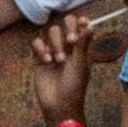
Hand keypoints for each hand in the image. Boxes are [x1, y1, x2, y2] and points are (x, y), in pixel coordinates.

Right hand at [27, 6, 117, 126]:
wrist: (59, 105)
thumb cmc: (75, 87)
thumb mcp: (80, 65)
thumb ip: (82, 44)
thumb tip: (90, 25)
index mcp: (82, 48)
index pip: (81, 26)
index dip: (81, 21)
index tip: (82, 22)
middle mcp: (68, 47)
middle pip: (65, 24)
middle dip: (68, 28)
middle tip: (71, 41)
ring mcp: (53, 51)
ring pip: (51, 32)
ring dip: (56, 43)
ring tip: (59, 61)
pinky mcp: (40, 58)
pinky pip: (37, 43)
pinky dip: (42, 49)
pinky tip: (47, 62)